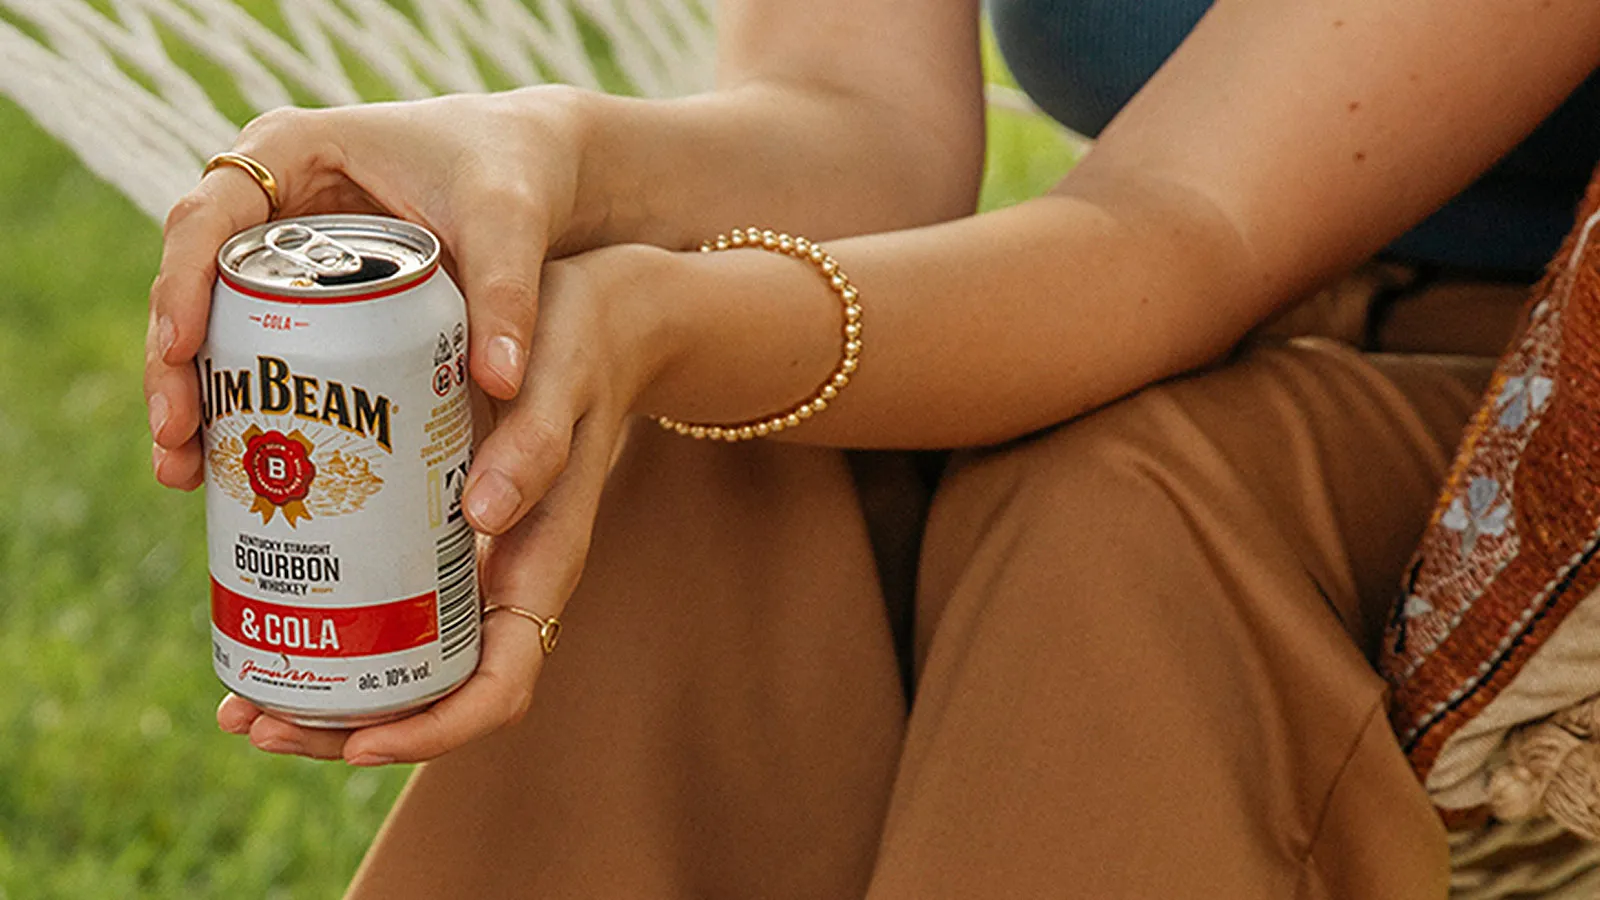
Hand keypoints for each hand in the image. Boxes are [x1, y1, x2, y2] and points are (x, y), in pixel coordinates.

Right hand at [146, 87, 588, 488]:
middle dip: (174, 363)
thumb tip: (500, 385)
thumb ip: (506, 293)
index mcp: (291, 150)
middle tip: (176, 439)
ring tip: (184, 474)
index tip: (180, 350)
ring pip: (211, 325)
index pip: (208, 215)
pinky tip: (222, 470)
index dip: (182, 283)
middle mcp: (269, 201)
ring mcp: (281, 254)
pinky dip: (237, 405)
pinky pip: (254, 350)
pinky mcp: (307, 301)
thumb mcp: (510, 222)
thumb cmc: (515, 173)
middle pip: (192, 280)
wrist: (540, 176)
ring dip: (191, 397)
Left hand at [217, 244, 683, 763]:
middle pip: (435, 696)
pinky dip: (329, 633)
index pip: (500, 686)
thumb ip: (536, 445)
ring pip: (402, 664)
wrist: (593, 313)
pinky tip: (267, 619)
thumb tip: (483, 516)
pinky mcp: (436, 530)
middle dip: (347, 729)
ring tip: (241, 702)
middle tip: (254, 722)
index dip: (435, 730)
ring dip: (325, 695)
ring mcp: (470, 562)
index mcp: (543, 567)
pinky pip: (387, 606)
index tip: (361, 741)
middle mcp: (503, 582)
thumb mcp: (563, 382)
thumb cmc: (580, 343)